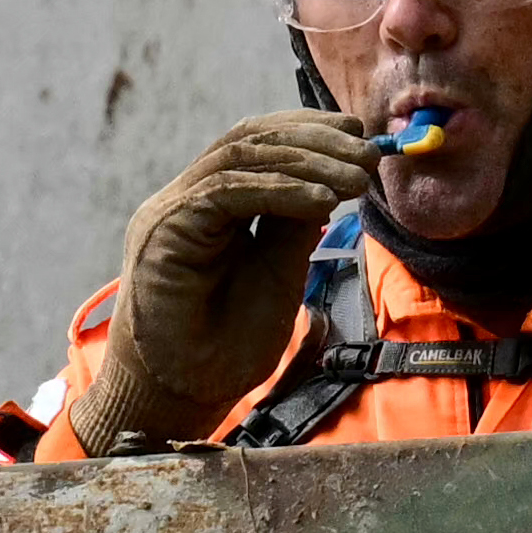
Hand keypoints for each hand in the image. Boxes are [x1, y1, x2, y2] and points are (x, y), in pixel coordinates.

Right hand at [59, 114, 376, 452]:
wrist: (178, 398)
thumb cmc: (222, 347)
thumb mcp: (276, 272)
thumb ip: (293, 225)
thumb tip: (333, 180)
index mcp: (206, 205)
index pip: (256, 145)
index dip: (310, 134)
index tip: (360, 140)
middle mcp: (182, 200)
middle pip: (249, 138)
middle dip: (315, 140)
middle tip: (368, 155)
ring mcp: (168, 212)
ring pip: (239, 156)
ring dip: (307, 161)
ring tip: (355, 178)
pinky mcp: (163, 232)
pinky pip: (226, 191)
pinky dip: (280, 190)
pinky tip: (322, 202)